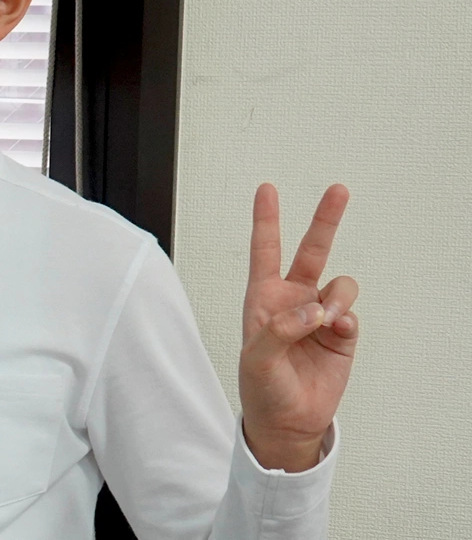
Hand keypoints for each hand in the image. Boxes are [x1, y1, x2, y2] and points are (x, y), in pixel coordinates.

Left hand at [238, 183, 360, 471]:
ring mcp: (319, 314)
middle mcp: (293, 299)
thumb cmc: (262, 388)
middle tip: (339, 189)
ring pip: (339, 284)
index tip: (267, 189)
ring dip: (336, 298)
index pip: (264, 251)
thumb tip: (313, 309)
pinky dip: (346, 319)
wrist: (289, 420)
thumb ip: (280, 330)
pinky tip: (336, 333)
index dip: (266, 220)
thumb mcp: (257, 360)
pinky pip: (351, 311)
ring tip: (325, 322)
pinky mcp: (342, 332)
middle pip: (312, 251)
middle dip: (326, 220)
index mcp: (263, 298)